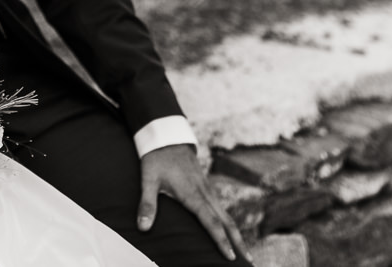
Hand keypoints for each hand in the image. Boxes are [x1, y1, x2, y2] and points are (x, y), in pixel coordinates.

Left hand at [138, 144, 249, 262]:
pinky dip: (228, 224)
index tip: (230, 256)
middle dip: (238, 242)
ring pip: (226, 215)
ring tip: (243, 252)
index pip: (211, 221)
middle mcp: (205, 193)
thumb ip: (147, 203)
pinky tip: (229, 233)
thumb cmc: (157, 158)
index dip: (220, 240)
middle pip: (226, 221)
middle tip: (248, 261)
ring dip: (236, 234)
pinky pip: (221, 209)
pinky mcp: (206, 188)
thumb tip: (143, 227)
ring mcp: (207, 190)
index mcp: (193, 194)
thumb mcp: (148, 179)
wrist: (167, 137)